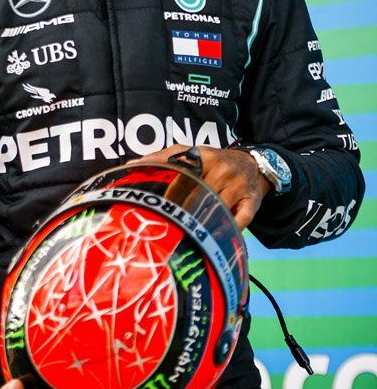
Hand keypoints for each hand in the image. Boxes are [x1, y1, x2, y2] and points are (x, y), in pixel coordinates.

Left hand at [130, 145, 270, 230]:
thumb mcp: (194, 152)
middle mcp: (222, 170)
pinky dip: (228, 229)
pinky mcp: (252, 201)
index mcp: (205, 156)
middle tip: (174, 224)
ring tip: (191, 232)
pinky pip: (239, 220)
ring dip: (203, 222)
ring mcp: (238, 186)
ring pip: (216, 209)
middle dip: (184, 211)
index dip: (171, 192)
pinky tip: (217, 236)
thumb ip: (164, 156)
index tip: (161, 207)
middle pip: (198, 195)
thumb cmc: (216, 161)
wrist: (254, 165)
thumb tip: (133, 163)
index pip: (183, 174)